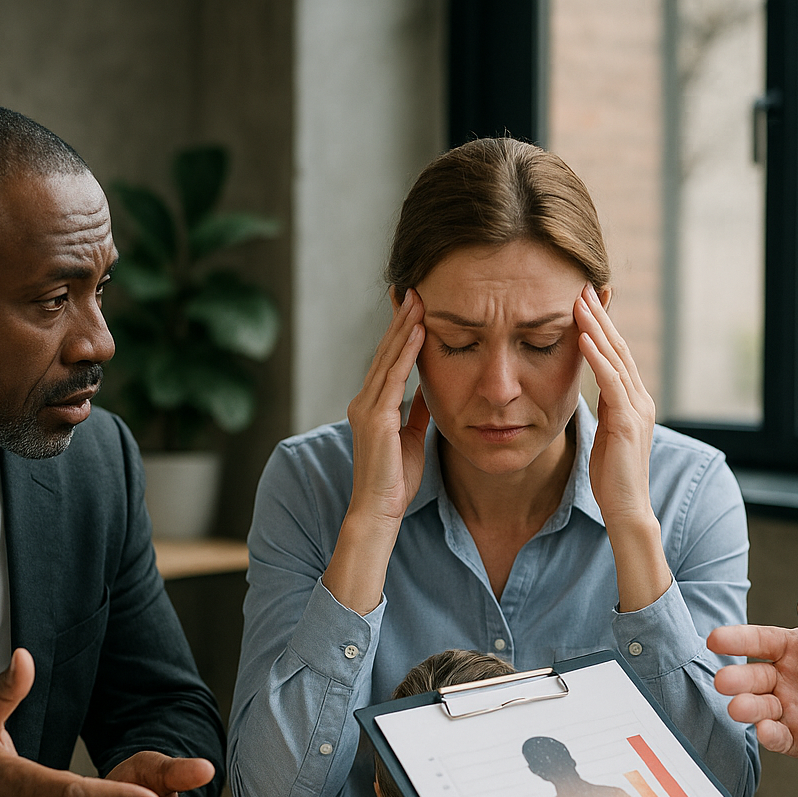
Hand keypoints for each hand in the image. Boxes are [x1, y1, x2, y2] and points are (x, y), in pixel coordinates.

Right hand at [324, 287, 430, 613]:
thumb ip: (418, 410)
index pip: (390, 359)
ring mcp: (366, 408)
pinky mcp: (374, 418)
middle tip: (415, 287)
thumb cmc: (396, 480)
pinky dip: (406, 352)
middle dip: (401, 319)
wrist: (379, 509)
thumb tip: (432, 388)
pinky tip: (418, 331)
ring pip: (388, 357)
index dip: (402, 332)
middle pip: (386, 351)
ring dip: (404, 327)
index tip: (416, 305)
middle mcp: (364, 401)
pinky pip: (393, 377)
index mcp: (373, 405)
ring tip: (419, 299)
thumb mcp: (413, 435)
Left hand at [575, 283, 671, 611]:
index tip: (582, 300)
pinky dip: (597, 356)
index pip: (616, 354)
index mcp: (633, 401)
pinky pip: (612, 381)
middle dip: (599, 315)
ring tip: (579, 300)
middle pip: (618, 347)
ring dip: (596, 326)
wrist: (626, 511)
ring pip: (616, 357)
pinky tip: (584, 336)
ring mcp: (637, 409)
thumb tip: (586, 392)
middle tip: (581, 285)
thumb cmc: (611, 479)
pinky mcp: (628, 422)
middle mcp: (640, 399)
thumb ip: (602, 410)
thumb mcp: (604, 435)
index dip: (600, 325)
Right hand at [709, 599, 797, 764]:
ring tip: (738, 707)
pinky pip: (778, 737)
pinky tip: (766, 731)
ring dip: (747, 707)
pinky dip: (770, 735)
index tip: (715, 639)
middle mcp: (780, 678)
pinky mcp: (793, 737)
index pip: (759, 641)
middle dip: (735, 679)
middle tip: (723, 681)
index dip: (737, 639)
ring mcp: (785, 708)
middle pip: (752, 676)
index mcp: (789, 649)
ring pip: (758, 707)